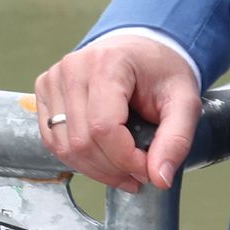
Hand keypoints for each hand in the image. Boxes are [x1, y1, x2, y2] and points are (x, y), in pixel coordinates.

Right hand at [31, 33, 203, 193]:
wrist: (140, 50)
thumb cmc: (161, 72)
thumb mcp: (184, 102)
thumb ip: (176, 140)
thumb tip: (160, 179)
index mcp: (107, 63)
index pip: (104, 127)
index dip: (125, 159)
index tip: (147, 169)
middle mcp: (73, 68)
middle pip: (82, 142)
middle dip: (113, 169)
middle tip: (138, 173)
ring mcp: (54, 78)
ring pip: (64, 147)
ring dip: (95, 169)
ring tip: (122, 169)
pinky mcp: (45, 90)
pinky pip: (53, 139)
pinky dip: (78, 158)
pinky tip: (102, 158)